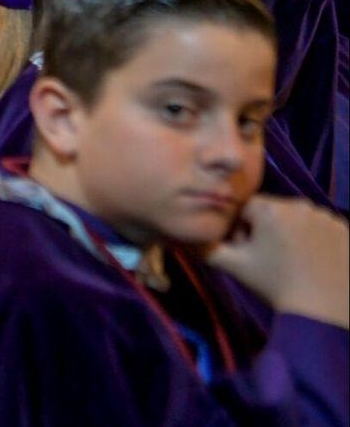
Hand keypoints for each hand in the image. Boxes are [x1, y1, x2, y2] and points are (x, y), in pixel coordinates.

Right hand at [205, 195, 348, 327]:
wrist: (324, 312)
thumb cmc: (275, 285)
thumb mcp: (234, 267)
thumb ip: (205, 248)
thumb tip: (183, 237)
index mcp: (270, 208)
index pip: (245, 209)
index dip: (241, 230)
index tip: (247, 254)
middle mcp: (300, 205)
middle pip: (273, 212)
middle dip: (266, 231)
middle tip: (268, 260)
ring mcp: (327, 216)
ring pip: (298, 219)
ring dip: (291, 234)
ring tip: (292, 262)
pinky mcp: (346, 230)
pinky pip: (322, 227)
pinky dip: (316, 240)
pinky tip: (314, 262)